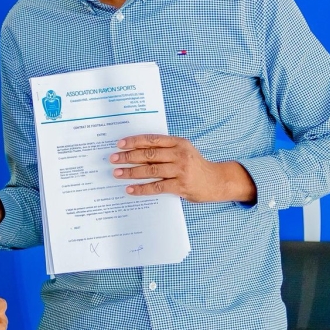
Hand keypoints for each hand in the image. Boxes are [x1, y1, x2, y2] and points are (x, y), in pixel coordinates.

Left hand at [109, 134, 256, 203]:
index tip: (120, 144)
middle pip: (149, 154)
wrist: (216, 181)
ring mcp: (181, 170)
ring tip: (118, 173)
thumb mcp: (183, 151)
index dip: (134, 141)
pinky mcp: (181, 186)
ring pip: (150, 170)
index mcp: (179, 142)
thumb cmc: (195, 166)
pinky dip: (142, 188)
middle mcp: (180, 154)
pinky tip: (130, 189)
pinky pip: (157, 187)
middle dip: (128, 157)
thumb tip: (136, 152)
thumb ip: (165, 149)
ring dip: (131, 172)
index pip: (152, 140)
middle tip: (113, 159)